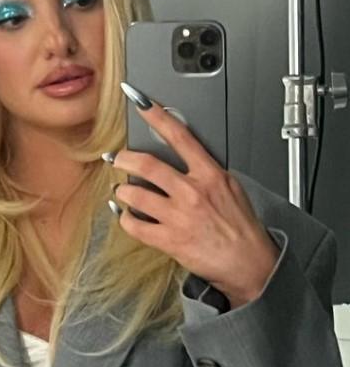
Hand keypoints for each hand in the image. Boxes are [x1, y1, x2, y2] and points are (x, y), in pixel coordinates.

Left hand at [106, 87, 280, 308]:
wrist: (249, 264)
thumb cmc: (242, 229)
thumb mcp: (231, 188)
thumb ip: (207, 172)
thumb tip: (187, 159)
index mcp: (210, 175)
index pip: (180, 136)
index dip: (157, 116)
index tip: (141, 103)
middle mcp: (192, 192)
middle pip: (147, 164)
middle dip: (124, 158)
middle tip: (117, 158)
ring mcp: (178, 216)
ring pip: (135, 194)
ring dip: (123, 190)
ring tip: (122, 191)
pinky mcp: (169, 240)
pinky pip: (134, 225)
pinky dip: (124, 218)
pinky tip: (124, 215)